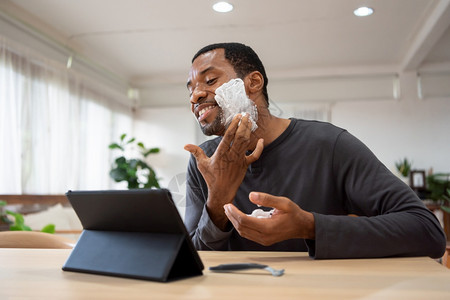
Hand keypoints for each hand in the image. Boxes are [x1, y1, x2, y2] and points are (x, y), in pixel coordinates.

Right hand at [184, 114, 263, 228]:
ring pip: (246, 143)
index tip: (237, 116)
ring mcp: (240, 160)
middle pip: (240, 137)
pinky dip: (259, 148)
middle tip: (246, 114)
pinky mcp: (245, 165)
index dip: (233, 125)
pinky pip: (255, 156)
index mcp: (220, 154)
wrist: (222, 192)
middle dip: (244, 124)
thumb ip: (196, 152)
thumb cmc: (211, 178)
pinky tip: (261, 140)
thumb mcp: (202, 164)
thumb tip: (185, 145)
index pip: (228, 137)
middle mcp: (231, 156)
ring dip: (248, 131)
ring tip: (250, 121)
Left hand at [224, 192, 314, 244]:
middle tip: (226, 207)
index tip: (228, 205)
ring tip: (230, 211)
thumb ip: (267, 199)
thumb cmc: (294, 214)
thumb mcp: (283, 203)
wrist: (302, 226)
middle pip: (241, 227)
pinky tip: (239, 218)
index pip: (244, 221)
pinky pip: (248, 234)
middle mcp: (264, 236)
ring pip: (243, 232)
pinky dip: (241, 226)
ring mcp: (264, 240)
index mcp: (268, 227)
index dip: (234, 213)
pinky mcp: (264, 240)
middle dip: (232, 216)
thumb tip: (251, 196)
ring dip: (235, 222)